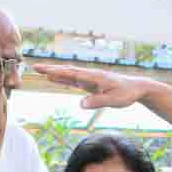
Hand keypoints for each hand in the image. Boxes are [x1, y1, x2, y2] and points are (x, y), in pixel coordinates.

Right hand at [32, 64, 150, 108]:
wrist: (137, 87)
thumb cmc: (126, 94)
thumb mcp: (114, 100)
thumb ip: (97, 101)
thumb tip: (80, 104)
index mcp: (94, 77)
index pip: (71, 74)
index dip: (56, 72)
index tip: (43, 71)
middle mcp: (90, 75)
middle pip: (67, 71)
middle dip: (51, 69)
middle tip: (34, 67)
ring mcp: (89, 79)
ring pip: (69, 74)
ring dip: (55, 73)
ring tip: (40, 71)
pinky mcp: (91, 83)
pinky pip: (74, 80)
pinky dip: (63, 78)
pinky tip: (54, 78)